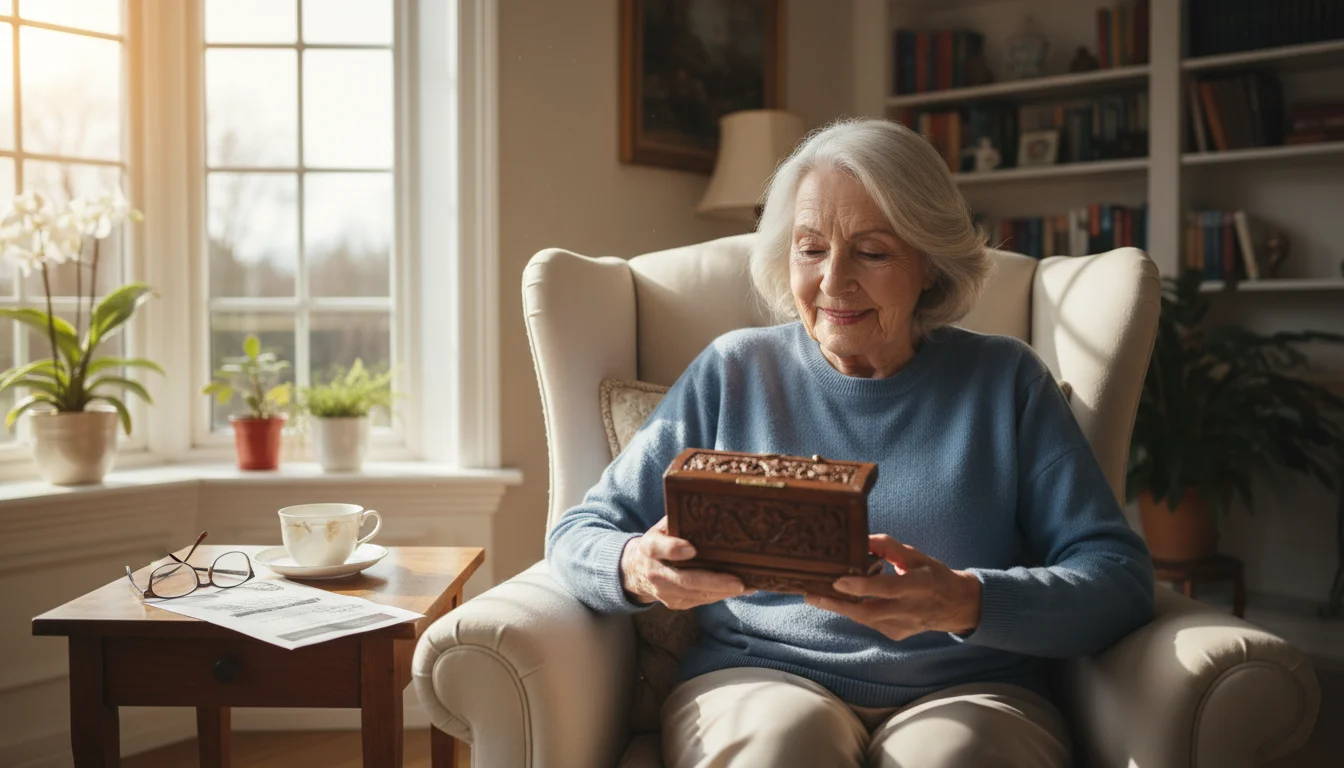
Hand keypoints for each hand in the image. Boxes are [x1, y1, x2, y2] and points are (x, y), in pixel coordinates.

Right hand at [619, 516, 751, 608]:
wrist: (635, 570)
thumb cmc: (657, 543)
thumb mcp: (660, 528)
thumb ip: (677, 521)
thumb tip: (706, 509)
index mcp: (650, 547)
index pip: (661, 549)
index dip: (675, 549)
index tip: (692, 549)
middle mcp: (655, 573)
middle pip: (686, 579)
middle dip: (714, 581)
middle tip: (738, 581)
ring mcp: (664, 592)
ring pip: (696, 594)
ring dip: (723, 592)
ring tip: (747, 586)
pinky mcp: (674, 603)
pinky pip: (699, 601)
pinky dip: (719, 596)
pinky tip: (736, 590)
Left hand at [804, 534, 981, 640]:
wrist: (956, 606)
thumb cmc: (933, 575)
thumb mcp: (916, 555)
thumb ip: (889, 547)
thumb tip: (862, 538)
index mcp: (920, 584)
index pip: (888, 588)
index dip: (863, 586)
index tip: (838, 581)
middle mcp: (911, 609)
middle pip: (869, 611)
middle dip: (837, 605)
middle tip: (811, 595)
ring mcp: (904, 626)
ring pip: (865, 619)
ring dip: (841, 607)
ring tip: (816, 595)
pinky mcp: (897, 634)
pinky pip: (869, 622)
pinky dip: (855, 610)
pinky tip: (843, 600)